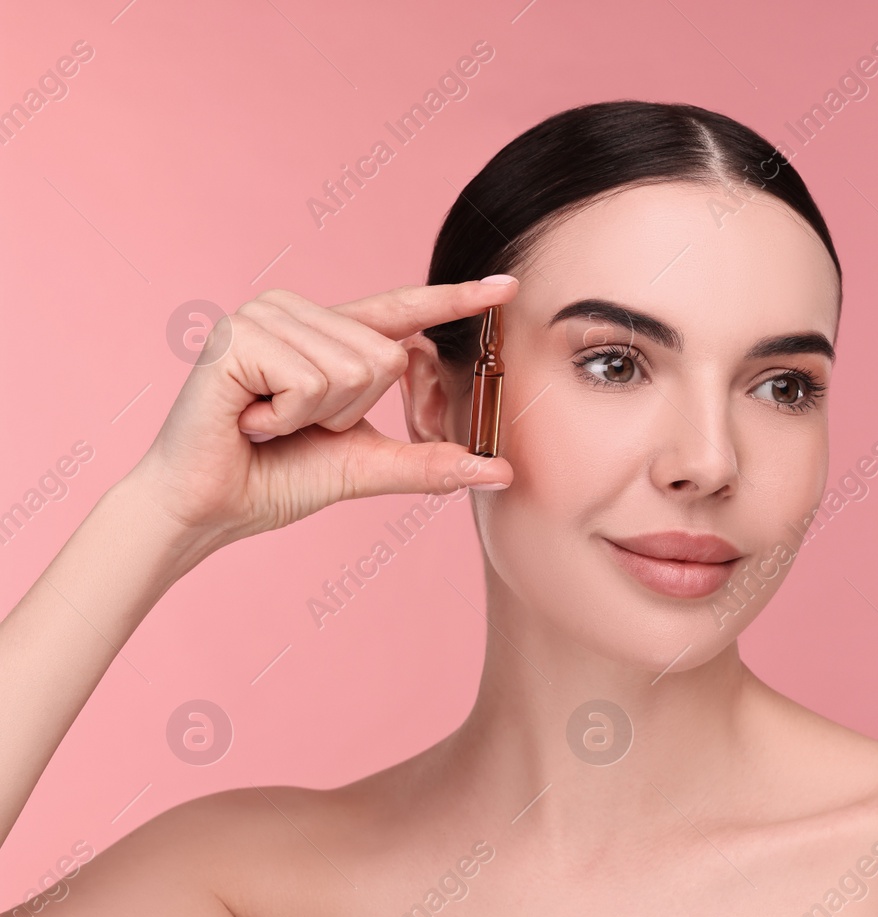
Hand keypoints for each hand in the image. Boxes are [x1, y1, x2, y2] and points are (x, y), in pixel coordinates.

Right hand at [129, 278, 517, 552]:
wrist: (208, 508)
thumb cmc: (277, 479)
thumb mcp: (368, 465)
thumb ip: (431, 462)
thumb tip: (500, 472)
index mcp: (329, 334)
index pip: (404, 311)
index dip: (456, 300)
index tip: (508, 287)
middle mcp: (297, 311)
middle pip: (388, 357)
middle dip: (351, 412)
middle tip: (297, 426)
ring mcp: (265, 316)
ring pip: (355, 368)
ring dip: (318, 417)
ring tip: (270, 421)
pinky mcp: (239, 335)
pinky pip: (313, 380)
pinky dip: (289, 417)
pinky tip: (250, 419)